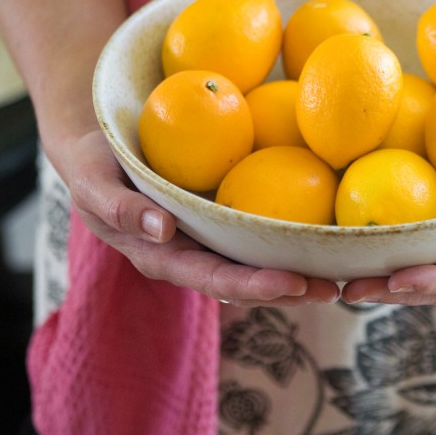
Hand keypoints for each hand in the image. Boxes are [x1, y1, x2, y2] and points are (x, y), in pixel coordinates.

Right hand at [67, 128, 339, 305]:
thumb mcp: (92, 180)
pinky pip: (256, 232)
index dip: (251, 286)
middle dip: (287, 290)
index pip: (211, 279)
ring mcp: (206, 240)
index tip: (292, 284)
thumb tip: (162, 230)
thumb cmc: (92, 162)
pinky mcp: (220, 219)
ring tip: (343, 276)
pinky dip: (289, 238)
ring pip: (255, 263)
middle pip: (243, 282)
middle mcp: (189, 256)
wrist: (98, 144)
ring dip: (297, 272)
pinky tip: (325, 234)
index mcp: (161, 257)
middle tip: (334, 290)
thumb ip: (119, 207)